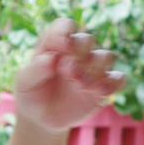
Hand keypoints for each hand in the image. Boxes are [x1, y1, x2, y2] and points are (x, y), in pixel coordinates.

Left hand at [12, 19, 124, 133]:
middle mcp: (76, 53)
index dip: (65, 32)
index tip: (61, 48)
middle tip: (67, 72)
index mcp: (55, 45)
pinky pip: (119, 79)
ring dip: (95, 68)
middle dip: (79, 53)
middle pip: (87, 39)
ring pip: (106, 56)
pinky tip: (98, 92)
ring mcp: (92, 70)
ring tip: (80, 84)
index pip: (65, 26)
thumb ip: (35, 69)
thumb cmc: (32, 94)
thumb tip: (51, 58)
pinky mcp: (103, 88)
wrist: (42, 119)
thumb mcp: (24, 83)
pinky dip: (113, 83)